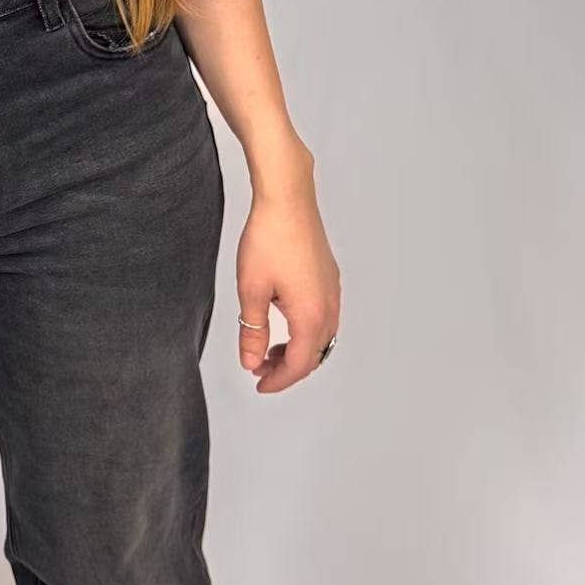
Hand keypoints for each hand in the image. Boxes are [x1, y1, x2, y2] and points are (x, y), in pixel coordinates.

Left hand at [235, 150, 340, 393]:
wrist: (287, 199)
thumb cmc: (269, 238)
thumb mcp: (251, 292)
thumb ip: (253, 332)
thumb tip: (252, 361)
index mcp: (311, 315)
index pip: (299, 364)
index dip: (279, 381)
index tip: (259, 385)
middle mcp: (329, 306)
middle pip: (315, 355)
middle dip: (288, 368)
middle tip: (260, 370)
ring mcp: (332, 291)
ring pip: (322, 337)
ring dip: (298, 350)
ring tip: (268, 349)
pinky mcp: (329, 278)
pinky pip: (324, 317)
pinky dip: (306, 331)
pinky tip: (283, 322)